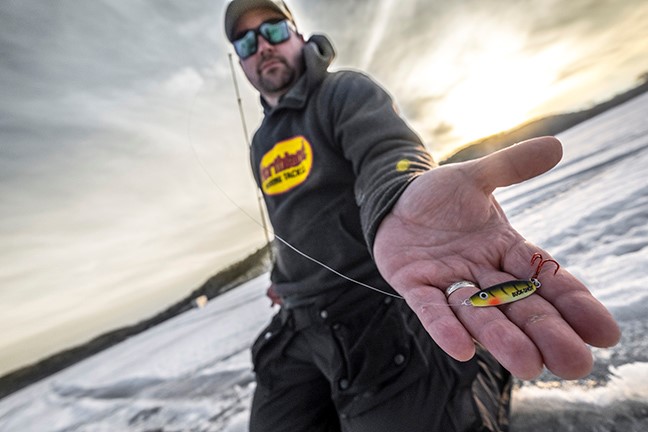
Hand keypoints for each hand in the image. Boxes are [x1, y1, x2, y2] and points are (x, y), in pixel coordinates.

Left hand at [373, 136, 620, 379]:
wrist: (394, 201)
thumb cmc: (440, 195)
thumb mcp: (476, 176)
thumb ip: (511, 165)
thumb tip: (556, 145)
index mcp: (506, 248)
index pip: (546, 277)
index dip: (574, 303)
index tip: (605, 333)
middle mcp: (483, 272)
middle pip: (520, 305)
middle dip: (547, 333)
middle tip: (576, 365)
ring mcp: (448, 280)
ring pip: (481, 313)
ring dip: (502, 338)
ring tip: (528, 366)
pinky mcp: (414, 283)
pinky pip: (432, 308)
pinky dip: (445, 327)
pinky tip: (461, 350)